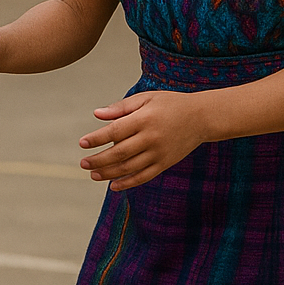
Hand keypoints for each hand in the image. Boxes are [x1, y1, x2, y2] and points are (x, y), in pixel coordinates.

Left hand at [78, 91, 207, 190]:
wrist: (201, 117)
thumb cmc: (169, 104)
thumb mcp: (145, 99)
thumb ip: (121, 107)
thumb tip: (97, 114)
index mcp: (144, 119)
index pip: (115, 131)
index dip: (97, 138)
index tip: (82, 143)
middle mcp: (151, 138)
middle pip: (120, 152)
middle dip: (99, 160)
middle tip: (83, 163)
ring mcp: (159, 153)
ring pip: (130, 168)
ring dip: (109, 173)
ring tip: (93, 174)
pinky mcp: (165, 163)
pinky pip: (144, 176)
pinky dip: (128, 183)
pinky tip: (113, 185)